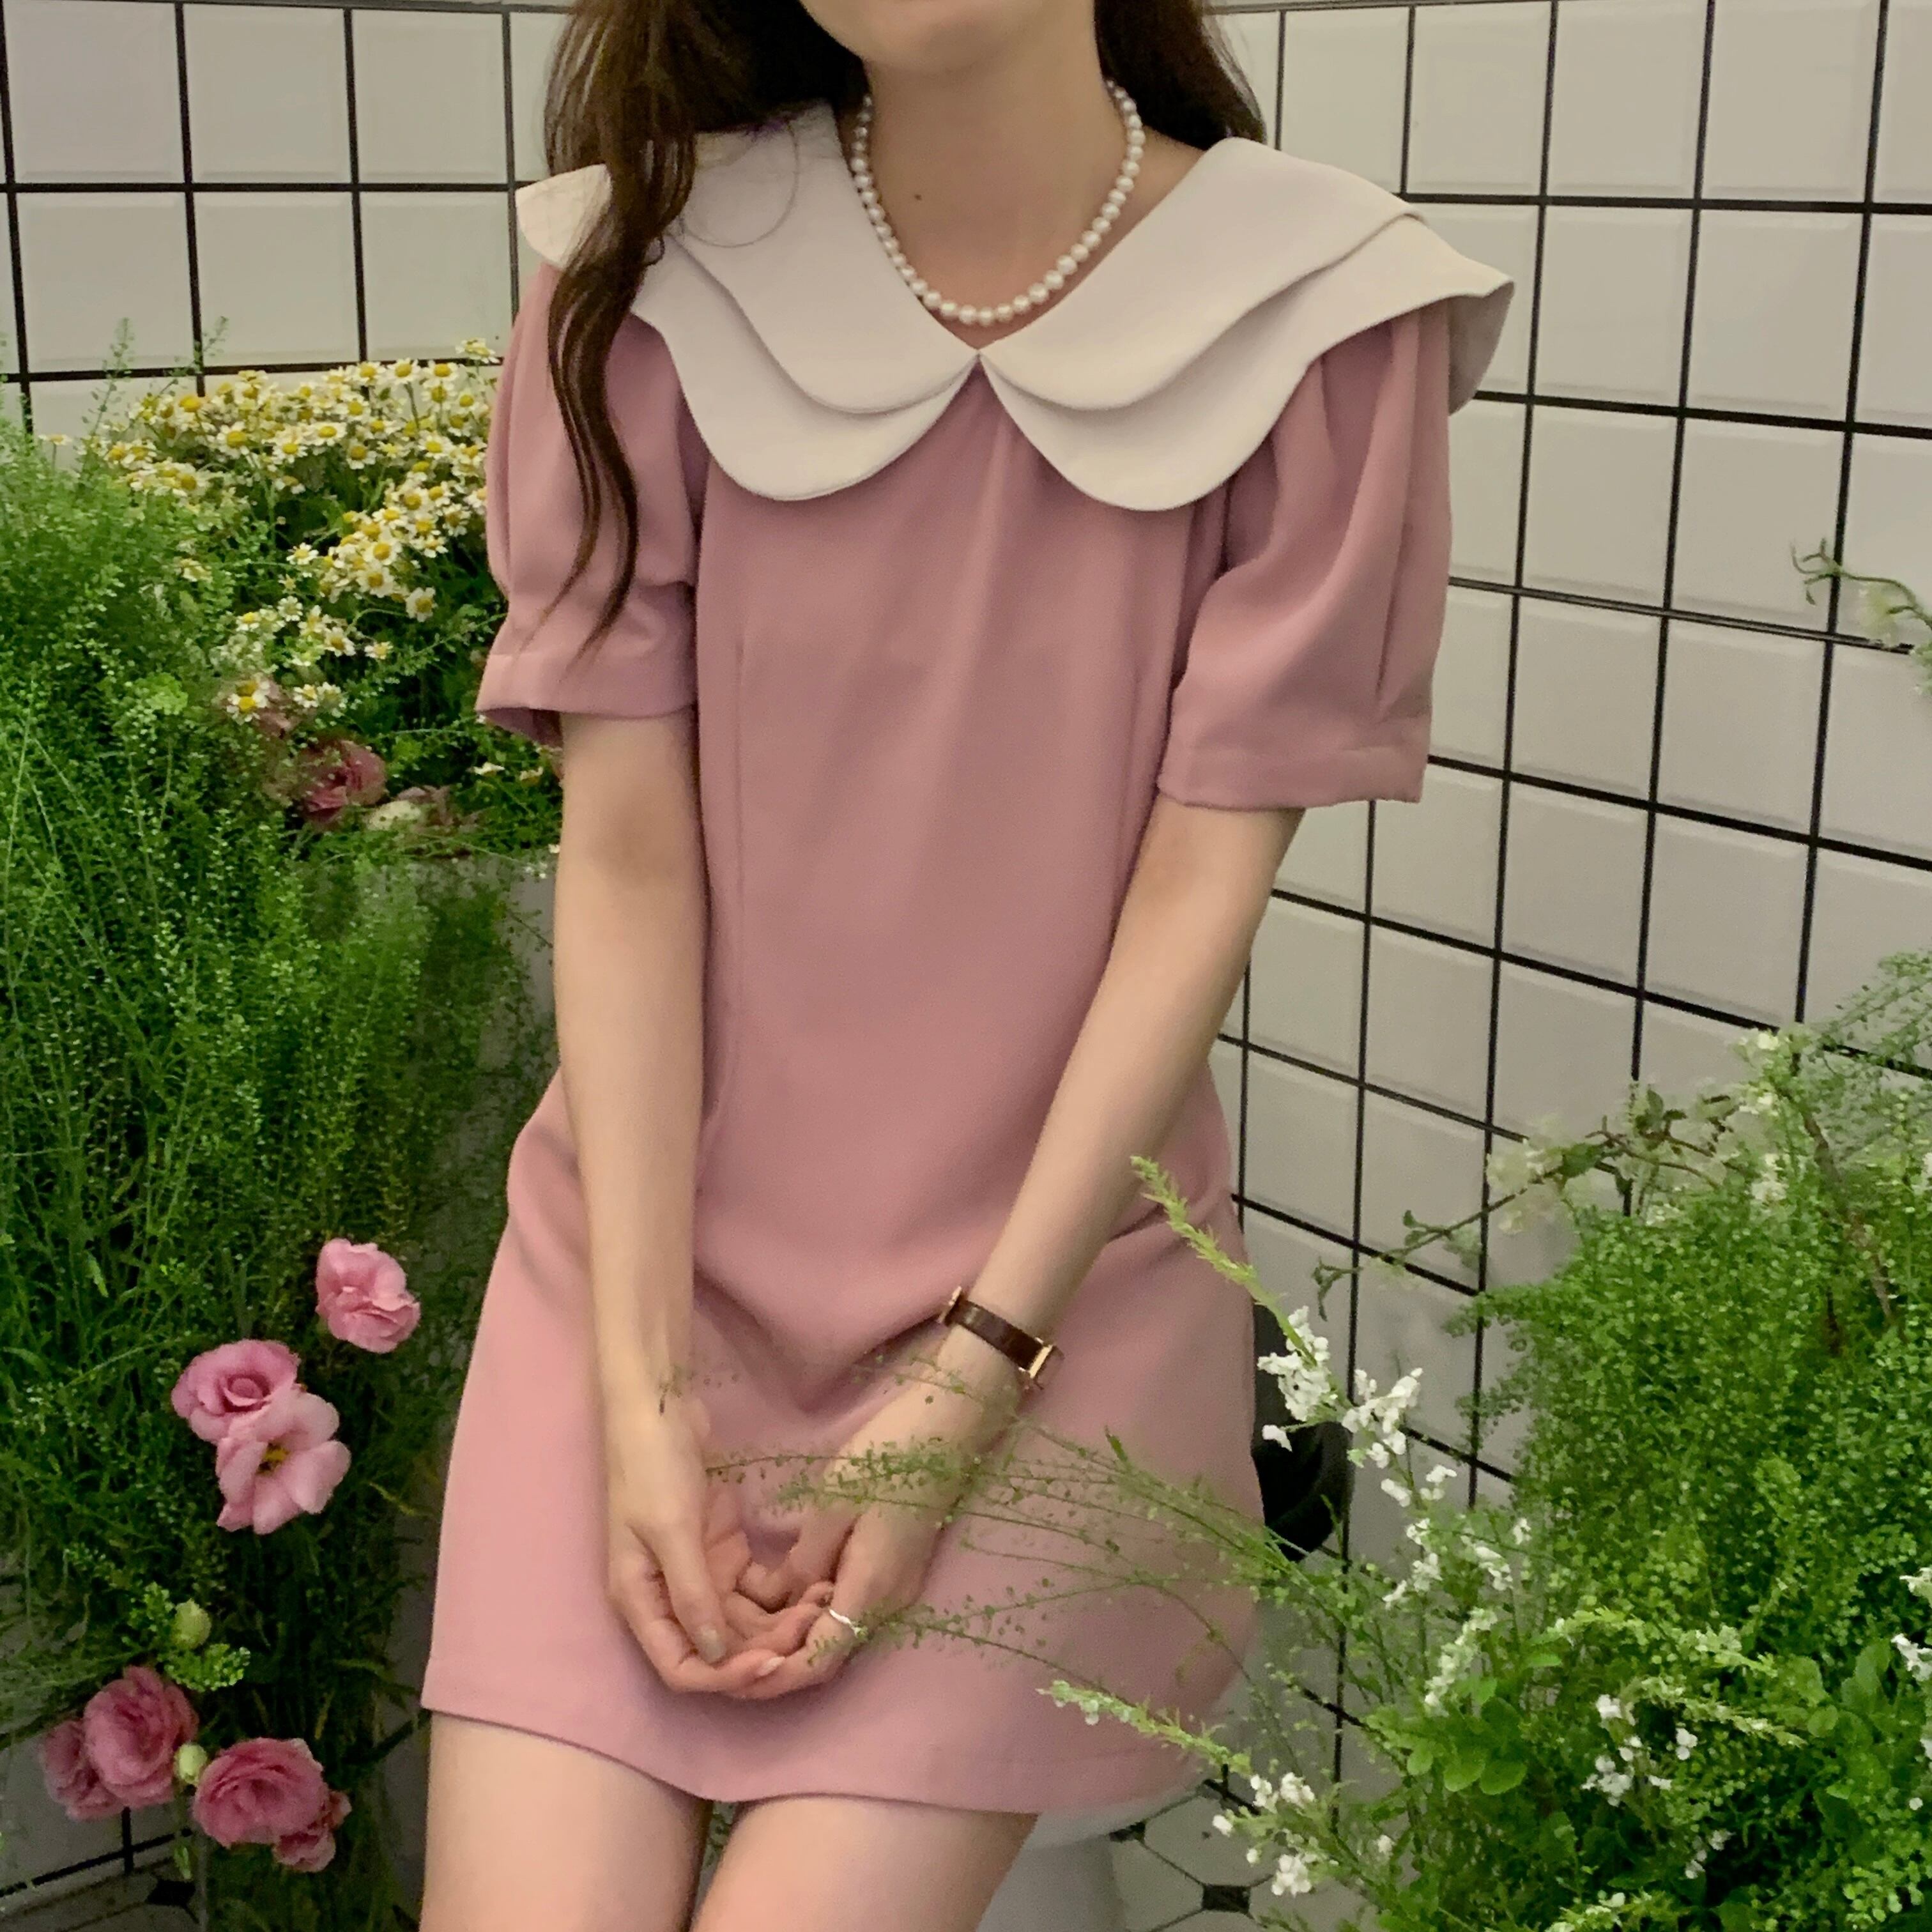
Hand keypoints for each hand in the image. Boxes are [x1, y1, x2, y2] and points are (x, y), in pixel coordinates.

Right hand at [602, 1382, 831, 1691]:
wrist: (659, 1409)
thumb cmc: (651, 1467)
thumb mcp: (669, 1528)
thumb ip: (691, 1593)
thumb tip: (715, 1656)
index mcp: (642, 1602)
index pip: (681, 1667)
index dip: (724, 1678)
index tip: (771, 1664)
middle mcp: (670, 1598)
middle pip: (719, 1649)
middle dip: (763, 1649)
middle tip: (814, 1629)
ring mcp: (699, 1575)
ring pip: (742, 1622)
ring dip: (778, 1624)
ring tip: (822, 1606)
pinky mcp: (722, 1552)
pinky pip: (754, 1591)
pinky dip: (781, 1596)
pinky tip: (813, 1588)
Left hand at [727, 1329, 1024, 1698]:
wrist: (950, 1426)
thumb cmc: (890, 1458)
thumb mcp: (833, 1505)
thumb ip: (804, 1561)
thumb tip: (782, 1600)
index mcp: (870, 1591)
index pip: (819, 1661)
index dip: (774, 1677)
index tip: (729, 1674)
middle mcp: (886, 1602)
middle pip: (825, 1651)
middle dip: (774, 1653)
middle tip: (723, 1640)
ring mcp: (895, 1586)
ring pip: (835, 1628)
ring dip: (790, 1629)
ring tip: (741, 1615)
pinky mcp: (894, 1567)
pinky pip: (847, 1604)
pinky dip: (810, 1606)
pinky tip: (777, 1587)